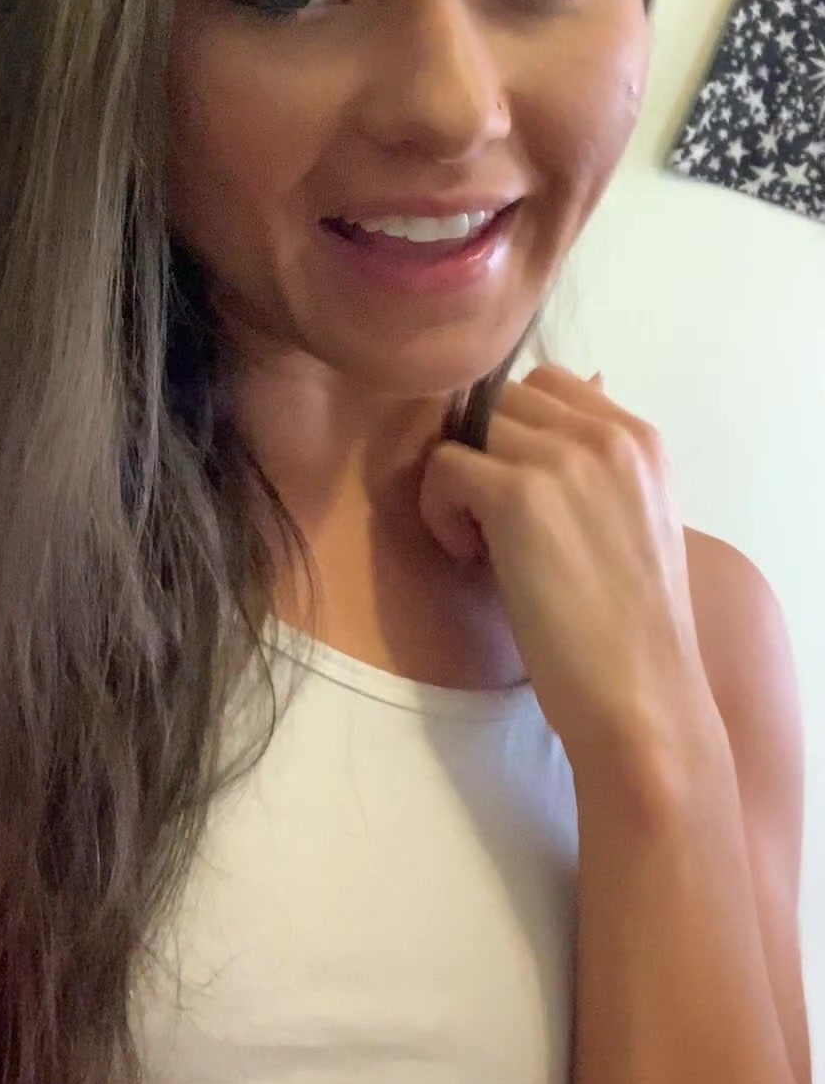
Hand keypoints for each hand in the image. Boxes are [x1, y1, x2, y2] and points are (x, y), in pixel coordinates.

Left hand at [419, 365, 721, 779]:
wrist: (643, 698)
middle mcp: (608, 434)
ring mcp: (564, 459)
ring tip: (482, 545)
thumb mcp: (629, 523)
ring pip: (469, 429)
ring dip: (459, 481)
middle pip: (504, 401)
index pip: (551, 386)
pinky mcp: (518, 494)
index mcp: (642, 439)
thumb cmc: (633, 630)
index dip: (515, 435)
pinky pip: (443, 466)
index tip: (519, 497)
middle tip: (491, 523)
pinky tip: (471, 561)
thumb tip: (562, 410)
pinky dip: (440, 511)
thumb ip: (595, 467)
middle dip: (484, 453)